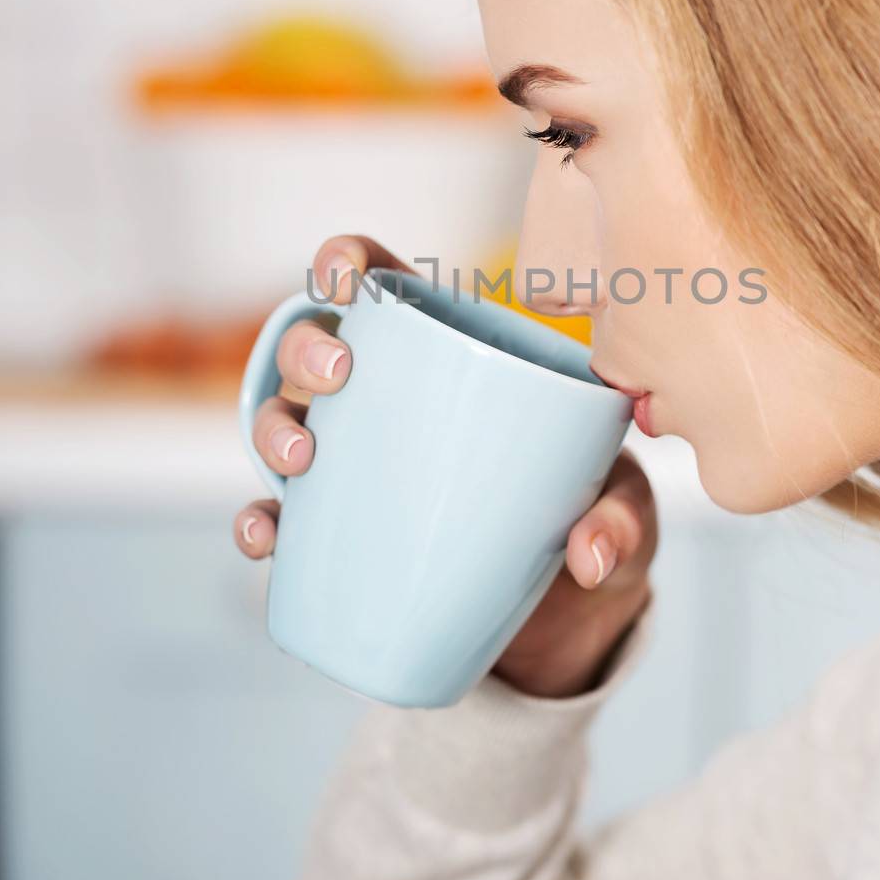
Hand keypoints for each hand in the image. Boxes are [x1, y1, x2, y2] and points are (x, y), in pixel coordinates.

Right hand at [233, 233, 657, 700]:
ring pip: (280, 419)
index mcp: (451, 356)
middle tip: (339, 374)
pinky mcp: (334, 537)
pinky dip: (259, 524)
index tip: (344, 276)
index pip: (385, 286)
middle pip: (315, 345)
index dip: (347, 263)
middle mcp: (385, 399)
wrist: (565, 616)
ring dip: (273, 426)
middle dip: (307, 346)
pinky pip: (277, 518)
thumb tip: (588, 557)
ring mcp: (352, 465)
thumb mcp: (620, 507)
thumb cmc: (587, 519)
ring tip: (303, 457)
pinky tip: (266, 537)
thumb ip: (618, 519)